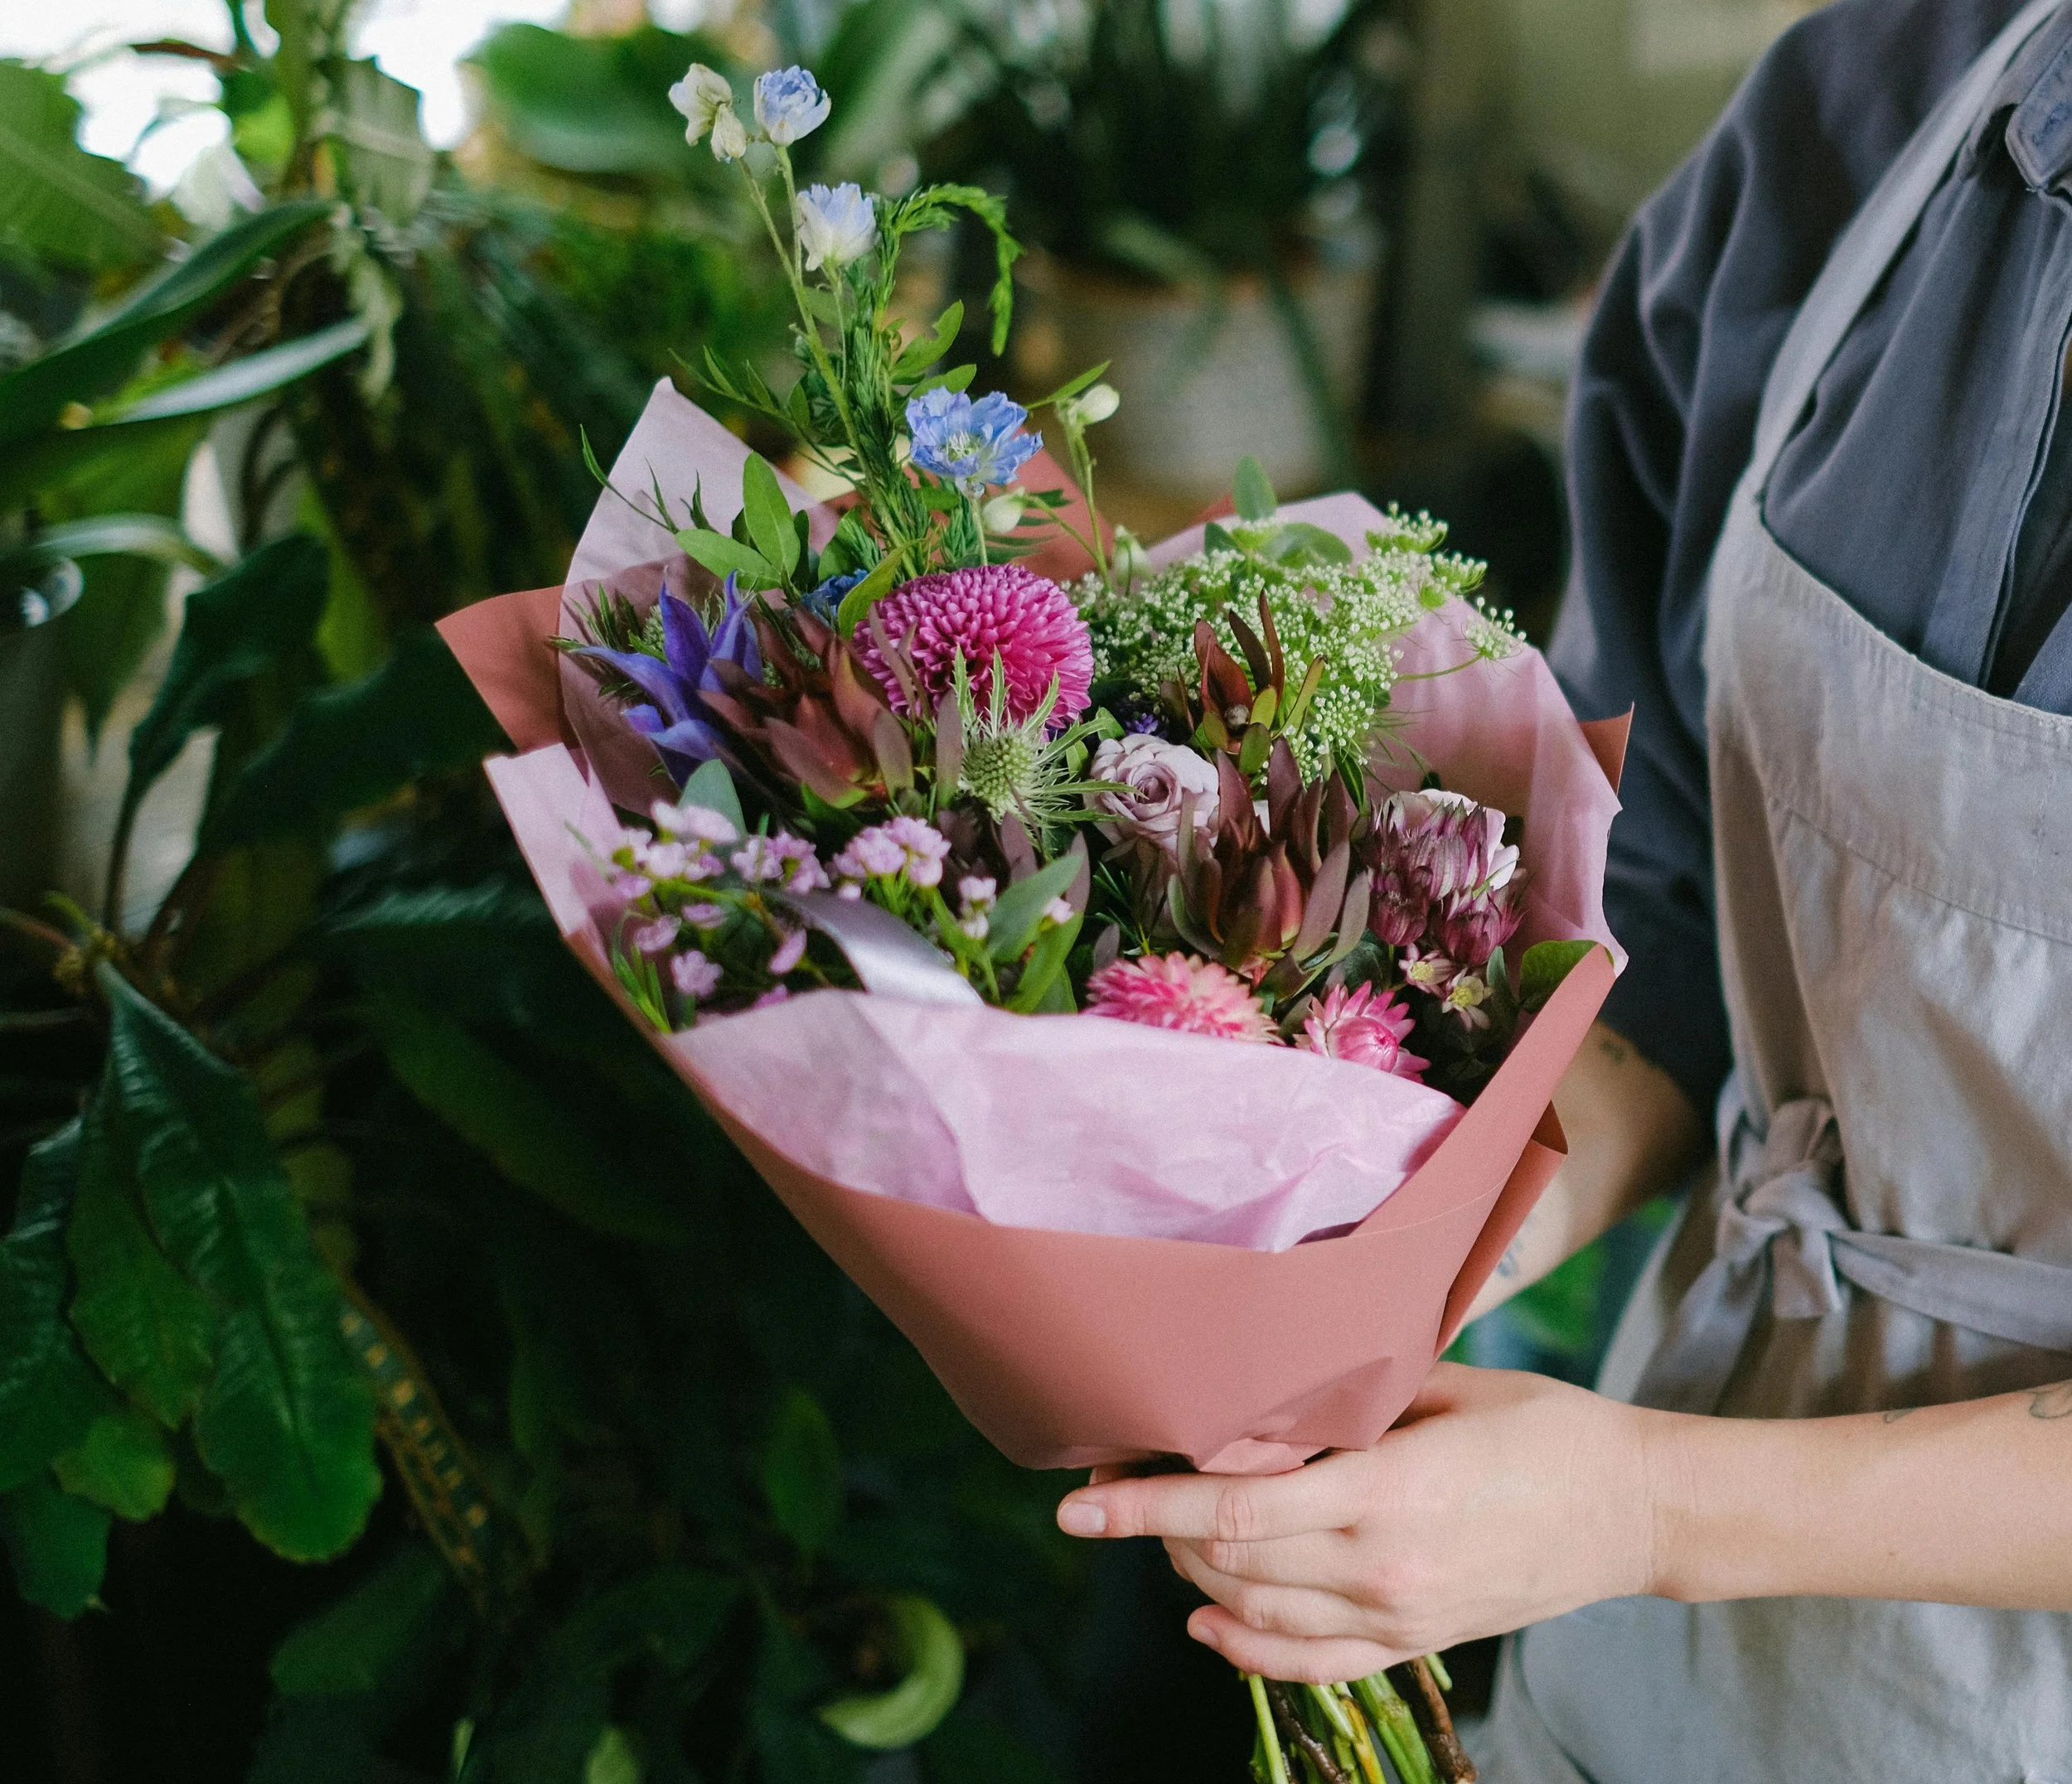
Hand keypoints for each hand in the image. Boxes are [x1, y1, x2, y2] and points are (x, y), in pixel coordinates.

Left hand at [1054, 1364, 1660, 1682]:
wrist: (1633, 1510)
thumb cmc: (1542, 1428)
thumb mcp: (1444, 1389)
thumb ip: (1349, 1399)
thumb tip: (1256, 1389)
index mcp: (1385, 1493)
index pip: (1233, 1508)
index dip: (1146, 1507)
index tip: (1080, 1501)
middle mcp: (1380, 1567)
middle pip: (1226, 1561)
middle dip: (1157, 1527)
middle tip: (1120, 1484)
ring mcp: (1396, 1618)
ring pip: (1253, 1613)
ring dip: (1190, 1573)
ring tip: (1159, 1529)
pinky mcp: (1414, 1644)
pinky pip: (1309, 1664)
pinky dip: (1244, 1648)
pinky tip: (1204, 1621)